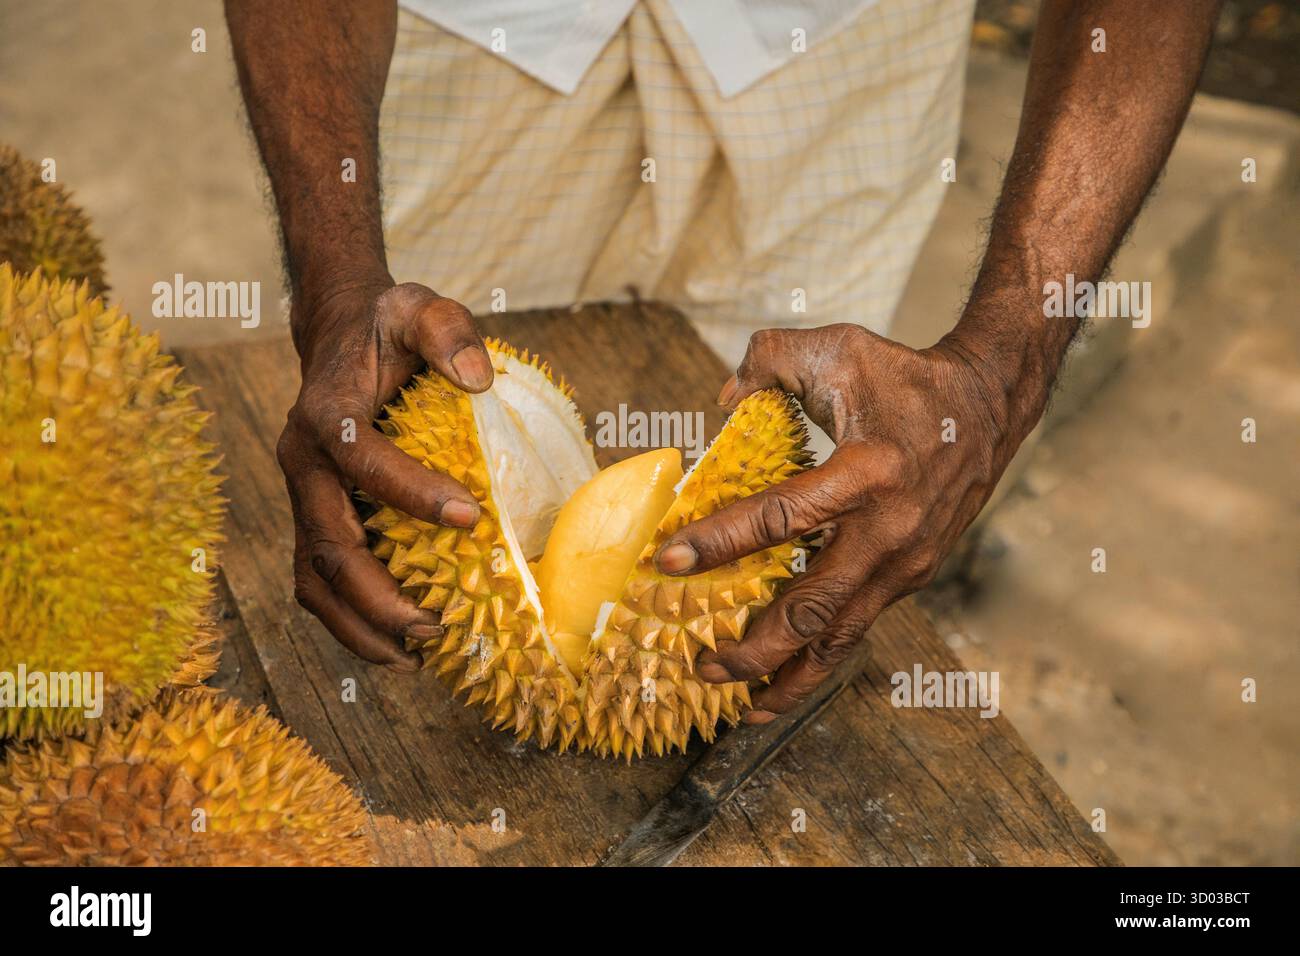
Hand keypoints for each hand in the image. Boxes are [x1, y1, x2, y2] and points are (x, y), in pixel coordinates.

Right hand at [277, 279, 493, 669]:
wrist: (338, 334)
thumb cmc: (387, 326)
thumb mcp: (418, 306)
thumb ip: (448, 331)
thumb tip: (480, 379)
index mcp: (325, 415)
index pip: (364, 462)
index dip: (412, 492)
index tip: (471, 517)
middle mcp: (302, 463)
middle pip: (327, 545)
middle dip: (377, 594)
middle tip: (436, 625)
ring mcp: (301, 496)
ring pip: (313, 577)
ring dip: (358, 625)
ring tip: (414, 657)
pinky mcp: (312, 517)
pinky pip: (318, 580)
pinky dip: (350, 620)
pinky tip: (395, 646)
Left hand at [654, 324, 1033, 721]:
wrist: (991, 404)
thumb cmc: (907, 376)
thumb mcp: (838, 347)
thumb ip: (770, 359)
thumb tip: (719, 399)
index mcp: (866, 472)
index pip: (780, 517)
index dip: (719, 542)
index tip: (667, 562)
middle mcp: (889, 530)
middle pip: (812, 608)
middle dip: (754, 648)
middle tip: (700, 664)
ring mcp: (906, 562)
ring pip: (840, 638)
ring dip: (788, 676)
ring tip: (739, 704)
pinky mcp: (914, 576)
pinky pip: (858, 625)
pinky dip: (819, 657)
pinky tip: (784, 677)